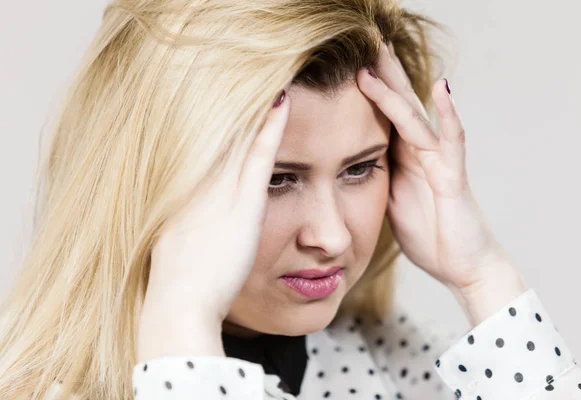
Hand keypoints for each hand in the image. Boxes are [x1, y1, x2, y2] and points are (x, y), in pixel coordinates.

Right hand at [137, 86, 290, 360]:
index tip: (230, 96)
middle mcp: (201, 182)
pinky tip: (282, 102)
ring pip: (240, 134)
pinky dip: (270, 127)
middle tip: (251, 72)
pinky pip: (260, 155)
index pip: (205, 143)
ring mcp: (220, 190)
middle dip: (238, 101)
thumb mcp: (178, 247)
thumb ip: (189, 226)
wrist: (180, 303)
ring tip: (270, 75)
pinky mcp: (243, 202)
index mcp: (185, 191)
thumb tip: (195, 221)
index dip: (219, 117)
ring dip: (255, 105)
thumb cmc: (181, 284)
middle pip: (222, 130)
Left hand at [357, 43, 525, 317]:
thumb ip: (380, 178)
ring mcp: (438, 163)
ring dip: (396, 87)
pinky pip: (450, 142)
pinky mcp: (453, 179)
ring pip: (414, 117)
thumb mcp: (392, 203)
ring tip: (380, 54)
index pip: (382, 117)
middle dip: (382, 73)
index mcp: (402, 160)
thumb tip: (354, 163)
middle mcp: (420, 154)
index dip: (367, 91)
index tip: (346, 65)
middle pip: (398, 106)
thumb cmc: (430, 236)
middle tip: (365, 39)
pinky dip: (447, 115)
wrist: (463, 267)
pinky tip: (440, 89)